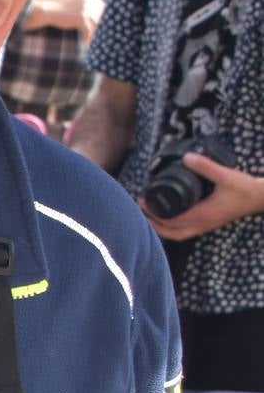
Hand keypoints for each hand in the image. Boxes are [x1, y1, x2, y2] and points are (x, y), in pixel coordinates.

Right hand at [61, 0, 103, 40]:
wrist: (46, 11)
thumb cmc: (58, 10)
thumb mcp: (75, 5)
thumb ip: (86, 7)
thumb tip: (95, 19)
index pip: (103, 7)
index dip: (104, 17)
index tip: (102, 27)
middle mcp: (90, 0)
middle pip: (102, 15)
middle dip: (101, 26)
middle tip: (99, 36)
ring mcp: (86, 9)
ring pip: (97, 23)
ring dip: (95, 33)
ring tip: (93, 41)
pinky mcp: (81, 18)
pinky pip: (89, 30)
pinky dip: (88, 37)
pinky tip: (85, 42)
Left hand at [143, 153, 263, 241]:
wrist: (260, 197)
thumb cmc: (244, 188)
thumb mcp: (225, 175)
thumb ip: (206, 167)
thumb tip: (187, 158)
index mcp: (203, 214)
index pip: (171, 220)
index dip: (154, 213)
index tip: (143, 201)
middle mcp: (202, 224)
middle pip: (169, 232)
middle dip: (152, 223)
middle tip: (141, 210)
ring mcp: (206, 226)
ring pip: (177, 234)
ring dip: (161, 228)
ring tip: (149, 215)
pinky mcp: (209, 224)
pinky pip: (185, 231)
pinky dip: (172, 228)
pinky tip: (168, 218)